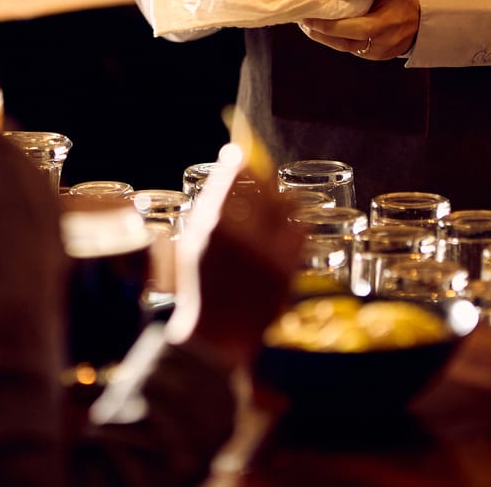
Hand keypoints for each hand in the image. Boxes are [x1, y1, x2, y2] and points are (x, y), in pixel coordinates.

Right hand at [165, 144, 300, 367]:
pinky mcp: (286, 270)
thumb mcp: (190, 245)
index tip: (240, 152)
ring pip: (286, 205)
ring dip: (282, 197)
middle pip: (263, 185)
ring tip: (276, 202)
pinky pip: (300, 231)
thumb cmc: (198, 289)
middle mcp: (241, 236)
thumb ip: (207, 209)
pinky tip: (287, 227)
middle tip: (260, 178)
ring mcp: (266, 253)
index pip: (231, 176)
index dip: (238, 159)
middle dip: (262, 176)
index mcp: (210, 227)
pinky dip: (295, 223)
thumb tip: (224, 173)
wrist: (215, 338)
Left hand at [297, 0, 419, 61]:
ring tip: (305, 23)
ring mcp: (387, 39)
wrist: (418, 22)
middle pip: (363, 26)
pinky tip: (315, 31)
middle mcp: (394, 18)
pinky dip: (331, 42)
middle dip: (333, 24)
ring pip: (354, 42)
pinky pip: (352, 49)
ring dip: (326, 35)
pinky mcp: (379, 53)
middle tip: (308, 15)